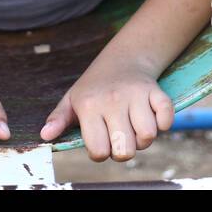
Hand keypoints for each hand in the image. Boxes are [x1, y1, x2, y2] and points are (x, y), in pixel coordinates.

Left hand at [39, 59, 174, 160]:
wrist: (123, 58)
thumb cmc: (94, 86)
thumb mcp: (72, 99)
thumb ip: (58, 119)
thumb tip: (44, 136)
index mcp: (89, 106)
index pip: (99, 151)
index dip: (100, 153)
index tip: (100, 141)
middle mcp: (112, 100)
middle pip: (125, 150)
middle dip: (122, 151)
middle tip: (117, 137)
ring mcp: (136, 95)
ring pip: (148, 137)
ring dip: (143, 140)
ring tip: (133, 128)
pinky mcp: (156, 91)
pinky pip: (167, 118)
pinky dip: (164, 124)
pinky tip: (152, 118)